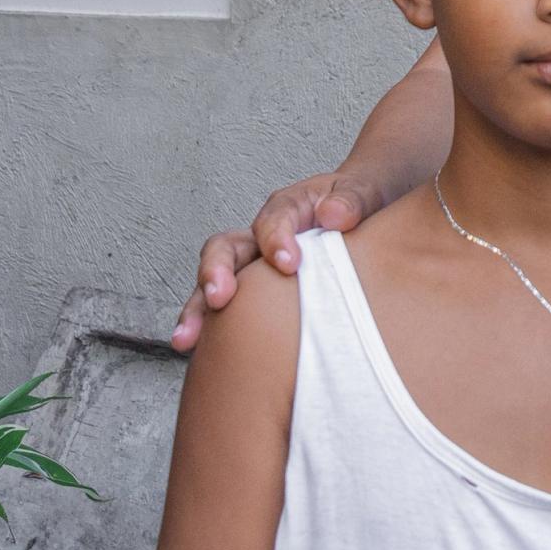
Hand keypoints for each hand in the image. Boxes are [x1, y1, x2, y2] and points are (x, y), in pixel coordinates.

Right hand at [170, 168, 392, 352]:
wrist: (364, 213)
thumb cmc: (359, 203)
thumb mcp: (363, 192)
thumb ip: (352, 200)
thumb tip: (333, 216)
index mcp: (288, 208)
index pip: (272, 221)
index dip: (276, 240)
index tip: (289, 264)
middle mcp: (261, 237)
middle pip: (226, 248)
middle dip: (216, 272)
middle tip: (220, 298)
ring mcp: (254, 267)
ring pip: (215, 281)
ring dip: (198, 309)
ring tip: (186, 339)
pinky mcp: (255, 296)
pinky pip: (228, 312)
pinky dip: (211, 332)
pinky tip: (201, 357)